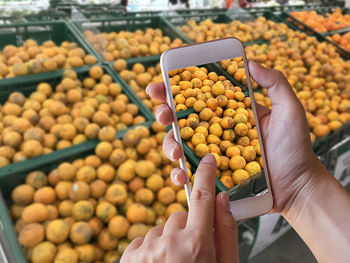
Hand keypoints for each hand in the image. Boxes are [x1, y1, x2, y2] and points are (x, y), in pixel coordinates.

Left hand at [121, 154, 237, 262]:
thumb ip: (225, 232)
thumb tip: (221, 199)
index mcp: (197, 247)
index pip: (203, 198)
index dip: (206, 175)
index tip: (207, 160)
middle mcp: (169, 244)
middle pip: (180, 216)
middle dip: (187, 228)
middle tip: (192, 253)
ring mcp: (145, 251)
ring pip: (161, 229)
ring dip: (168, 241)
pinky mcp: (128, 257)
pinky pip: (144, 239)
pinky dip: (151, 249)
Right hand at [146, 60, 324, 216]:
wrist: (296, 186)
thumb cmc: (295, 148)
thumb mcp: (289, 110)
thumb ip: (275, 84)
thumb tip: (250, 62)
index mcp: (228, 113)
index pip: (198, 97)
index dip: (176, 89)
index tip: (160, 84)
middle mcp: (215, 130)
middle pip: (181, 118)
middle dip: (164, 113)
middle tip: (162, 113)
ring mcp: (211, 153)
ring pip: (179, 145)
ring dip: (169, 145)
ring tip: (176, 152)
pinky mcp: (211, 175)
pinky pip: (189, 172)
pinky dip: (179, 174)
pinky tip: (181, 176)